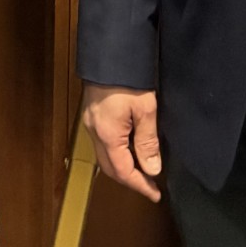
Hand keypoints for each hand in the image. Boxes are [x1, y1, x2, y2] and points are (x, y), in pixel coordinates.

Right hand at [83, 83, 162, 201]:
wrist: (109, 52)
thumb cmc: (129, 80)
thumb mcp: (145, 110)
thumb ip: (147, 142)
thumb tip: (152, 169)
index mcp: (107, 135)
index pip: (122, 171)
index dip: (139, 184)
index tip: (155, 194)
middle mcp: (94, 132)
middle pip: (109, 167)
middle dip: (129, 179)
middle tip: (149, 185)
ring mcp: (90, 122)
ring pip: (105, 155)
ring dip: (123, 166)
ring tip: (142, 169)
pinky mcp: (92, 114)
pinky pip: (103, 143)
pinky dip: (117, 152)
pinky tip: (130, 148)